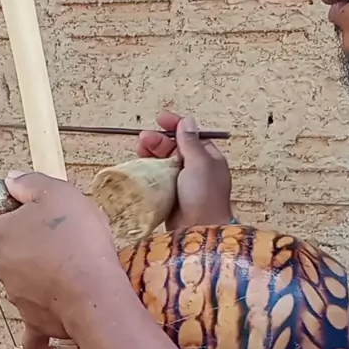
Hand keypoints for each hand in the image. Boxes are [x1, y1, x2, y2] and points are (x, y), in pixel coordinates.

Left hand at [0, 171, 119, 348]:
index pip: (1, 217)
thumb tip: (11, 180)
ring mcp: (17, 296)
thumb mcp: (57, 192)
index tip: (45, 212)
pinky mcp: (35, 322)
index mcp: (2, 233)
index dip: (24, 212)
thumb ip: (31, 183)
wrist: (92, 292)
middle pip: (14, 251)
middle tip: (68, 240)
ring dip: (43, 280)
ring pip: (26, 284)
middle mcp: (2, 266)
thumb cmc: (77, 241)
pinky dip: (37, 341)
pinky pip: (32, 333)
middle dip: (35, 246)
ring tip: (76, 272)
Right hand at [137, 110, 233, 228]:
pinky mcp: (170, 196)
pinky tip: (141, 168)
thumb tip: (188, 121)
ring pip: (163, 163)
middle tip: (143, 139)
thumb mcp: (199, 163)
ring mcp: (182, 183)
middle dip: (158, 141)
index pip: (190, 135)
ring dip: (151, 155)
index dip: (175, 125)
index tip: (160, 119)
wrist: (199, 230)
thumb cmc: (204, 197)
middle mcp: (195, 169)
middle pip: (173, 148)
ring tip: (140, 151)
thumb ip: (190, 142)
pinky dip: (149, 172)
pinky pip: (157, 179)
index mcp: (207, 158)